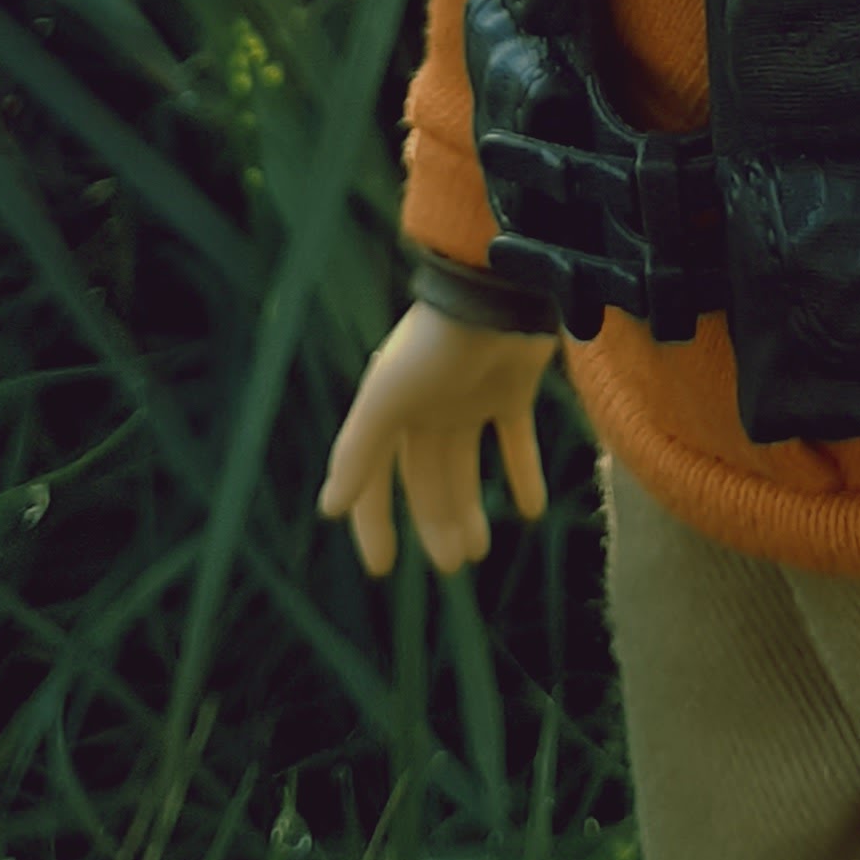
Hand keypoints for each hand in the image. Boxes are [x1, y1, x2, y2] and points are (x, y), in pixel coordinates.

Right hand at [318, 299, 557, 576]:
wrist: (497, 291)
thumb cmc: (433, 344)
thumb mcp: (387, 400)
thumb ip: (356, 454)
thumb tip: (327, 510)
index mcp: (392, 409)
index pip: (373, 477)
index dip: (372, 521)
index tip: (382, 568)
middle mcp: (428, 406)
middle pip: (426, 478)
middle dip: (435, 521)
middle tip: (452, 565)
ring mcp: (470, 397)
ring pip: (465, 466)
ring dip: (470, 507)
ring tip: (478, 550)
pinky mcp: (512, 389)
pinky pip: (515, 440)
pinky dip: (524, 474)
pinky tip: (532, 511)